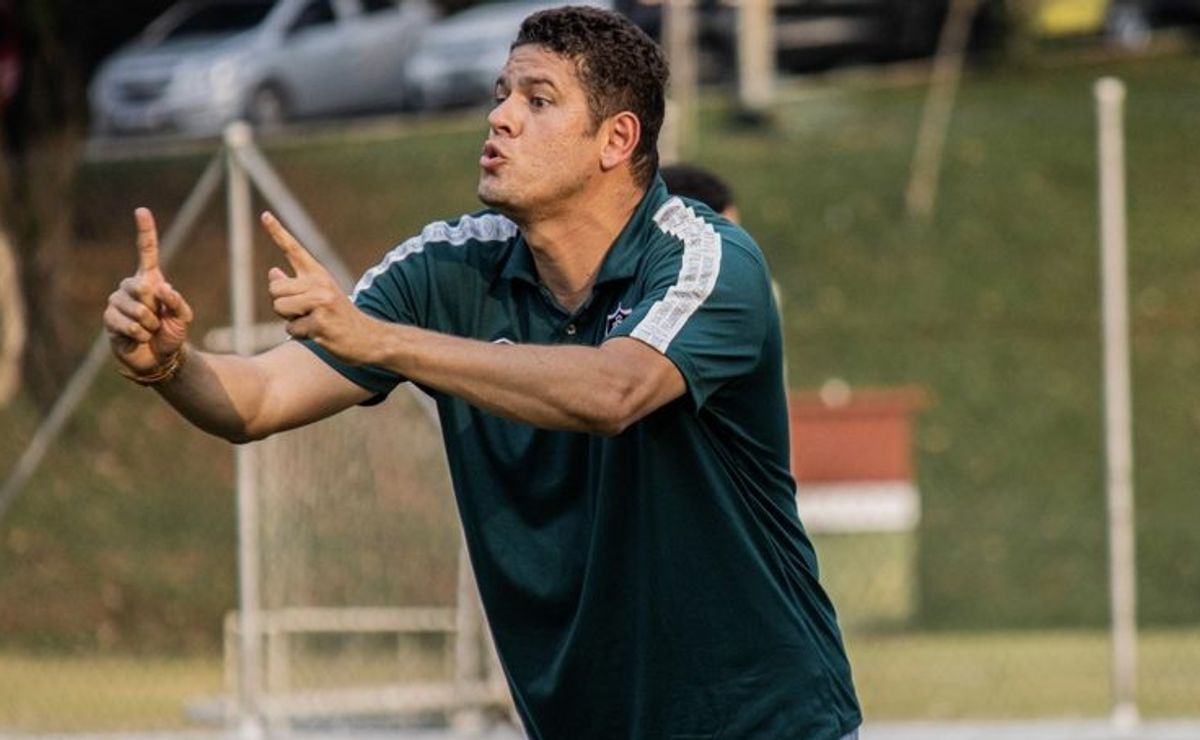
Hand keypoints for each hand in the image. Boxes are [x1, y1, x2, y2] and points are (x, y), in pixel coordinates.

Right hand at [103, 208, 193, 374]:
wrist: (159, 358)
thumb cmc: (171, 334)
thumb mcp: (184, 317)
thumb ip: (176, 301)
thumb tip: (159, 287)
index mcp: (151, 280)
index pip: (147, 252)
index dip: (145, 231)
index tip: (141, 210)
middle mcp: (131, 287)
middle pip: (139, 286)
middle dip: (153, 306)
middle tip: (158, 319)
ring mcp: (117, 302)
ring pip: (133, 307)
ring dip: (148, 323)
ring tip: (150, 330)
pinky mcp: (109, 320)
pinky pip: (124, 322)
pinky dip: (138, 332)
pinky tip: (139, 337)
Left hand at [262, 211, 375, 363]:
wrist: (369, 338)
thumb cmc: (340, 318)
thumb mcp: (320, 295)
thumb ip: (294, 285)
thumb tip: (272, 273)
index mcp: (319, 274)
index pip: (294, 249)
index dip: (277, 232)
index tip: (264, 215)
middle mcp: (320, 283)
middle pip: (275, 289)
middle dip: (282, 305)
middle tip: (306, 313)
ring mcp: (321, 302)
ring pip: (280, 308)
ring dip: (291, 320)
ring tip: (313, 322)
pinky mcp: (320, 322)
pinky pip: (291, 329)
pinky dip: (301, 335)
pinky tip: (319, 334)